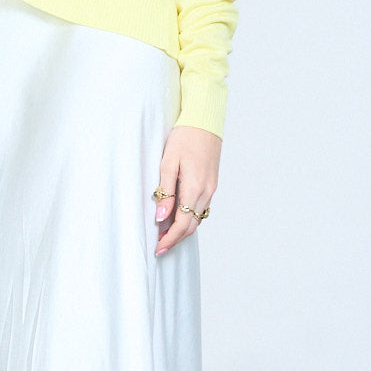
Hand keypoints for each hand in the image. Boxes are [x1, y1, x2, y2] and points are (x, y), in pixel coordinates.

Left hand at [154, 125, 220, 254]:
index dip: (170, 239)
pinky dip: (190, 217)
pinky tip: (178, 216)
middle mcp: (206, 192)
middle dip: (175, 239)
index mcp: (195, 188)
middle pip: (191, 226)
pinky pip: (201, 208)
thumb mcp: (168, 162)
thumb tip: (161, 217)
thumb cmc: (184, 137)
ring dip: (183, 229)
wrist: (204, 121)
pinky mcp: (212, 184)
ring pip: (197, 219)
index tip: (158, 248)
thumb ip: (165, 191)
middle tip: (159, 246)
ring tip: (165, 233)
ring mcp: (211, 189)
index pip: (182, 224)